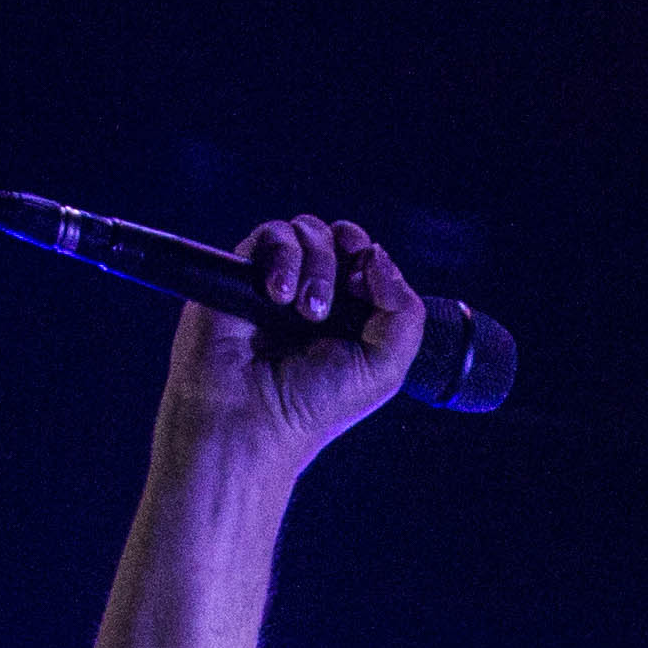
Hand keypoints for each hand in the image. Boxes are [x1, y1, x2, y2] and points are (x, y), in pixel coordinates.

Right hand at [158, 216, 424, 471]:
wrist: (251, 417)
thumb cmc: (313, 404)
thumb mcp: (385, 367)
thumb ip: (404, 311)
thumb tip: (377, 255)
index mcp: (354, 315)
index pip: (372, 262)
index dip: (376, 264)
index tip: (367, 292)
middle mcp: (317, 295)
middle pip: (342, 237)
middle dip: (348, 251)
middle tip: (343, 290)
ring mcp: (281, 282)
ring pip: (308, 230)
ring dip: (317, 263)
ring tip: (306, 312)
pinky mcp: (243, 273)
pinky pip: (271, 235)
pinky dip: (283, 256)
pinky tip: (279, 296)